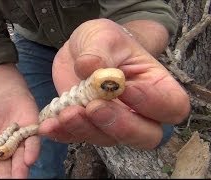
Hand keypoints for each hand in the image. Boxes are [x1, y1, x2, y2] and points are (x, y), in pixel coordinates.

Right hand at [0, 93, 39, 177]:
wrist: (8, 95)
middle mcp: (4, 152)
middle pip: (4, 170)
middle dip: (5, 178)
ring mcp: (19, 145)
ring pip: (19, 161)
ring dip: (19, 170)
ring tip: (18, 178)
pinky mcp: (31, 135)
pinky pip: (32, 145)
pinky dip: (31, 152)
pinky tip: (29, 159)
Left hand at [39, 19, 189, 148]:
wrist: (83, 50)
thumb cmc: (104, 41)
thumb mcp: (102, 36)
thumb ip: (100, 52)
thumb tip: (92, 68)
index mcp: (155, 86)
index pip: (170, 107)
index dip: (152, 104)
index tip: (125, 88)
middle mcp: (139, 111)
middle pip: (145, 136)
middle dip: (119, 126)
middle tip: (93, 107)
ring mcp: (113, 122)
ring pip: (108, 139)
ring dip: (85, 130)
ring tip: (65, 113)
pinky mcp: (88, 126)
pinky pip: (79, 137)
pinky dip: (63, 134)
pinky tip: (49, 125)